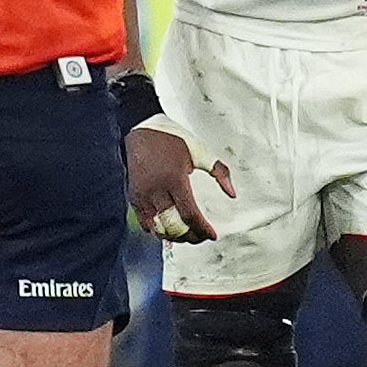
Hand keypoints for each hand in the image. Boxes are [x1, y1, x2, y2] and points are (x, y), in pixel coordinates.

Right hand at [127, 124, 219, 244]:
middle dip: (191, 237)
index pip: (190, 215)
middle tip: (201, 237)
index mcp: (175, 179)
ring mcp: (143, 194)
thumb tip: (232, 194)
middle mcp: (157, 190)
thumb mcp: (200, 152)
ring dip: (174, 236)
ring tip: (186, 235)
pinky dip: (157, 230)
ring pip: (158, 228)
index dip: (202, 230)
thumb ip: (220, 172)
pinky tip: (167, 229)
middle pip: (175, 227)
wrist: (141, 129)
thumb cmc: (171, 139)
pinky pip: (145, 222)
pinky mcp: (134, 196)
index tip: (212, 235)